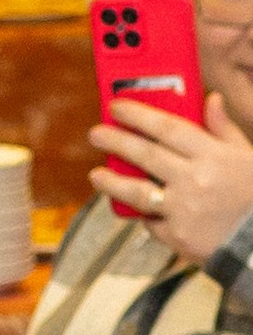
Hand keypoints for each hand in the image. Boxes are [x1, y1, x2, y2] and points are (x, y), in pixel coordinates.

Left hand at [91, 94, 252, 267]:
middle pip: (146, 155)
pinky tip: (130, 207)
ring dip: (112, 182)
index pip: (167, 127)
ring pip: (137, 191)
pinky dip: (142, 214)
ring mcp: (183, 209)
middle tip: (96, 134)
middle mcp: (195, 179)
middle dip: (116, 142)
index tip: (116, 107)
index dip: (138, 115)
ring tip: (96, 175)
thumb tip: (210, 98)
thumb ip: (224, 128)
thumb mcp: (247, 156)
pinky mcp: (177, 236)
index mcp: (213, 155)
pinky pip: (150, 222)